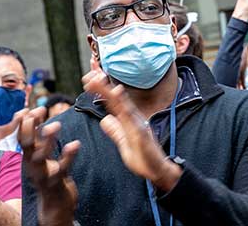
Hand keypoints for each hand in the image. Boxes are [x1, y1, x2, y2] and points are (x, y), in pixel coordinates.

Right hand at [19, 105, 79, 225]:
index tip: (27, 108)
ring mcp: (43, 174)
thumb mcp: (40, 155)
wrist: (55, 204)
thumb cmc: (50, 174)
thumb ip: (37, 136)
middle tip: (38, 110)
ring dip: (48, 140)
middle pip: (26, 145)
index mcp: (28, 156)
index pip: (19, 137)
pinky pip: (62, 168)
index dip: (21, 122)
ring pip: (41, 156)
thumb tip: (33, 111)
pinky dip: (68, 156)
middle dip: (29, 127)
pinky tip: (75, 144)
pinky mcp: (57, 182)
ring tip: (56, 124)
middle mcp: (32, 165)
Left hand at [82, 73, 179, 188]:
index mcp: (128, 121)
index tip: (88, 80)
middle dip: (102, 87)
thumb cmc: (143, 159)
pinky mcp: (140, 132)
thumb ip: (115, 131)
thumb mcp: (124, 144)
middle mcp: (133, 118)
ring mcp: (137, 124)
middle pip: (115, 99)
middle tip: (89, 75)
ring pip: (121, 104)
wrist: (158, 172)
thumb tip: (105, 120)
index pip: (112, 103)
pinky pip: (130, 116)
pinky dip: (124, 104)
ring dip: (109, 91)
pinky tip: (117, 93)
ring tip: (97, 79)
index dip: (101, 91)